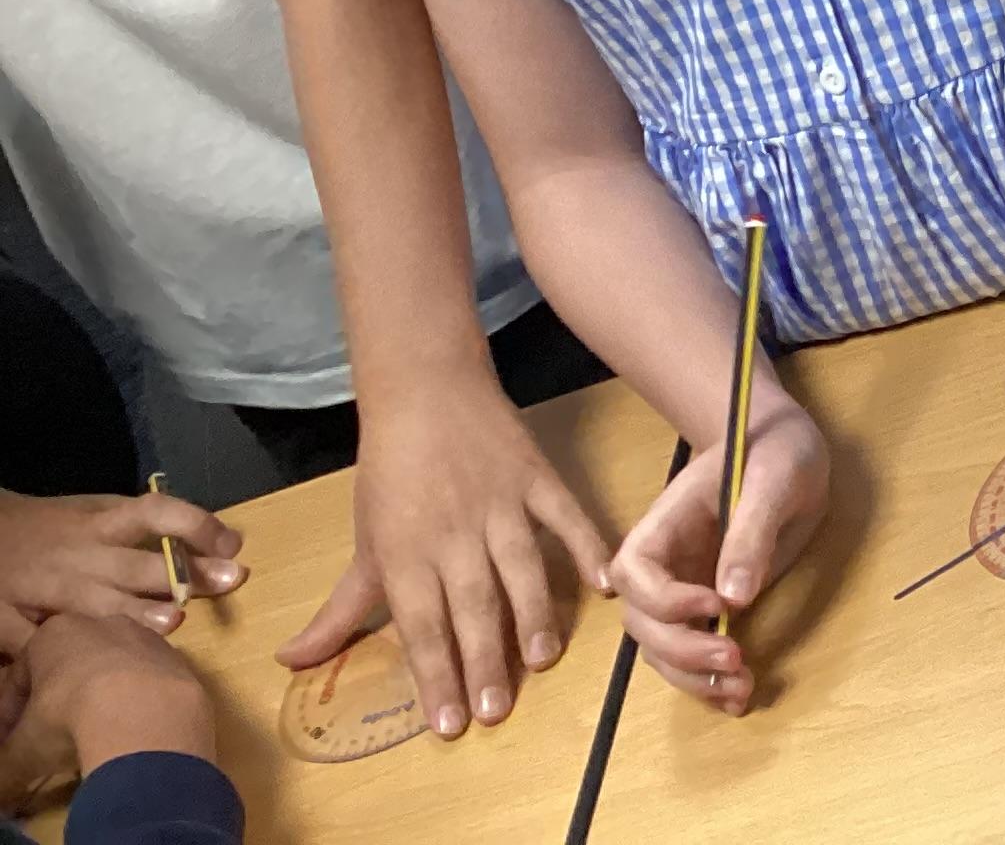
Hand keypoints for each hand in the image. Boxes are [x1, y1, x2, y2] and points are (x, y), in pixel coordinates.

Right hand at [0, 490, 242, 650]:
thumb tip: (208, 547)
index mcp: (101, 522)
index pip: (155, 512)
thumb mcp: (94, 510)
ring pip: (93, 605)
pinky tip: (91, 668)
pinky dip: (63, 655)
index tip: (232, 544)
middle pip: (133, 565)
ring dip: (134, 614)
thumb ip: (139, 528)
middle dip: (180, 576)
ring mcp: (44, 589)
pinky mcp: (8, 620)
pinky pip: (37, 641)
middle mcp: (78, 555)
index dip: (195, 524)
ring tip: (173, 624)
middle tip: (226, 583)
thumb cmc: (53, 525)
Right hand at [0, 611, 216, 813]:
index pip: (21, 674)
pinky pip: (150, 682)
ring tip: (96, 736)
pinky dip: (139, 704)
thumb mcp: (22, 751)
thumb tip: (4, 792)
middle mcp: (104, 623)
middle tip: (54, 737)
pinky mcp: (180, 659)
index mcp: (54, 634)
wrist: (146, 715)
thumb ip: (9, 764)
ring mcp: (147, 638)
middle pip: (72, 665)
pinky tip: (133, 732)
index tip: (13, 740)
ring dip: (104, 699)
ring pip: (115, 669)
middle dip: (60, 699)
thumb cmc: (68, 719)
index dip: (13, 711)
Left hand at [274, 380, 615, 739]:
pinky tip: (602, 582)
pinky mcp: (536, 476)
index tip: (449, 725)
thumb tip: (290, 664)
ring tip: (541, 661)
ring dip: (531, 615)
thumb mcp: (363, 543)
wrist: (425, 391)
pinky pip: (564, 515)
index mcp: (404, 553)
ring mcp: (499, 503)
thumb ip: (339, 610)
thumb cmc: (390, 473)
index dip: (434, 676)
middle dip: (483, 661)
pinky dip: (585, 545)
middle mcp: (451, 534)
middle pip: (471, 606)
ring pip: (519, 568)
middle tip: (497, 712)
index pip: (421, 625)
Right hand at [606, 408, 827, 714]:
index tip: (717, 606)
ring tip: (741, 691)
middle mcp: (664, 565)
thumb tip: (734, 600)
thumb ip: (751, 534)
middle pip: (644, 624)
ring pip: (664, 650)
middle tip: (735, 660)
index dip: (666, 600)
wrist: (788, 454)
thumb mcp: (773, 479)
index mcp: (663, 526)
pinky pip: (693, 656)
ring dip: (695, 680)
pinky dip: (710, 684)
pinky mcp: (710, 611)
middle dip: (683, 652)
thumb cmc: (775, 452)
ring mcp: (684, 591)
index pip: (635, 574)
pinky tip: (738, 697)